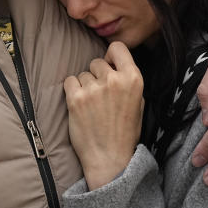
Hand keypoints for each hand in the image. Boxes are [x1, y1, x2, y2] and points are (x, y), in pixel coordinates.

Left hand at [64, 41, 144, 189]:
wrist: (109, 158)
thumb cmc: (124, 132)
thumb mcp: (138, 102)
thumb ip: (128, 80)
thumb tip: (114, 63)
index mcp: (134, 79)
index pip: (118, 48)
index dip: (111, 56)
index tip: (109, 66)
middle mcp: (114, 80)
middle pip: (97, 62)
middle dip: (96, 76)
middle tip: (100, 97)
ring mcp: (94, 89)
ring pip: (83, 74)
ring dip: (84, 86)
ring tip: (92, 107)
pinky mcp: (76, 98)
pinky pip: (69, 81)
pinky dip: (72, 91)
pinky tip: (80, 106)